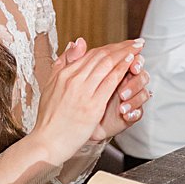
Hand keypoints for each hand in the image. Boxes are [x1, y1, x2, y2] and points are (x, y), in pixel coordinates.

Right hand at [32, 39, 137, 162]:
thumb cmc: (49, 118)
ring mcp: (83, 91)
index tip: (122, 44)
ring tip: (137, 48)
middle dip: (121, 47)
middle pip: (101, 56)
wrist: (47, 141)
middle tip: (135, 42)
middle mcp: (73, 79)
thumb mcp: (50, 85)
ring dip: (125, 54)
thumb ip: (63, 62)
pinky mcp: (92, 105)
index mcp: (64, 74)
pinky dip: (122, 70)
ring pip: (107, 65)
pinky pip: (110, 82)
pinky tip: (131, 63)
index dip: (109, 47)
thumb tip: (76, 43)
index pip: (90, 54)